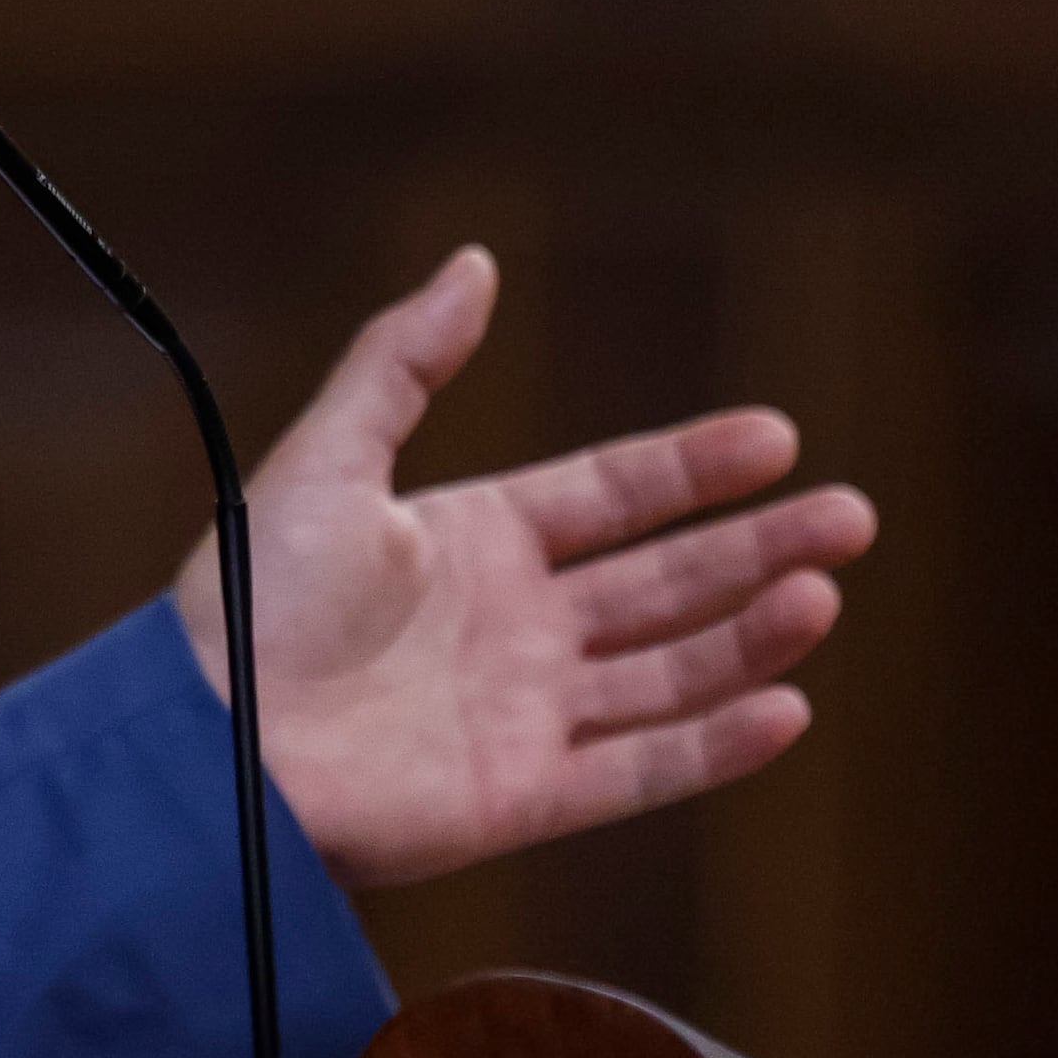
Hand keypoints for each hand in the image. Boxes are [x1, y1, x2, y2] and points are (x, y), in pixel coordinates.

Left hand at [173, 248, 875, 889]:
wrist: (203, 733)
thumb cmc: (247, 596)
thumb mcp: (328, 456)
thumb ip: (403, 361)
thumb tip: (474, 263)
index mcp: (474, 540)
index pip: (613, 495)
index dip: (694, 467)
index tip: (777, 437)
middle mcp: (515, 625)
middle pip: (667, 581)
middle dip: (759, 547)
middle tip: (853, 516)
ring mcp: (525, 711)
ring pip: (671, 670)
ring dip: (750, 636)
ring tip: (821, 593)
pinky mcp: (522, 794)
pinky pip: (640, 768)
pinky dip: (715, 743)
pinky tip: (786, 705)